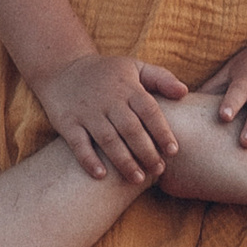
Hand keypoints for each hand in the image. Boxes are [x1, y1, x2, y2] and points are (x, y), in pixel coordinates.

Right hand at [33, 51, 191, 188]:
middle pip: (131, 129)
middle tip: (159, 169)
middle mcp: (108, 100)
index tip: (173, 151)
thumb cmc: (107, 73)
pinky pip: (78, 143)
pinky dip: (89, 160)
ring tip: (138, 179)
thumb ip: (161, 78)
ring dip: (124, 161)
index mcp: (128, 88)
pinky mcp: (67, 122)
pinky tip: (101, 175)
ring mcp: (87, 112)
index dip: (162, 131)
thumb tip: (184, 92)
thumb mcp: (134, 67)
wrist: (61, 68)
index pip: (149, 111)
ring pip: (108, 139)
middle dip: (146, 151)